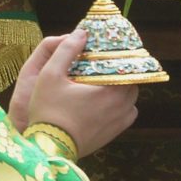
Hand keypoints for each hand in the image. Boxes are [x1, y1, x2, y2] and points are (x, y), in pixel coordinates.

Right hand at [8, 29, 138, 155]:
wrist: (48, 147)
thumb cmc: (48, 110)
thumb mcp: (50, 74)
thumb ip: (66, 50)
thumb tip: (81, 33)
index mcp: (109, 91)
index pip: (128, 68)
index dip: (123, 58)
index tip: (114, 51)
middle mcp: (119, 107)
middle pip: (133, 84)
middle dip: (123, 74)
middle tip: (108, 66)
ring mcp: (117, 123)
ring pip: (131, 101)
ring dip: (124, 91)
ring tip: (108, 84)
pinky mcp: (111, 135)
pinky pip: (126, 116)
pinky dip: (122, 107)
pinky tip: (106, 103)